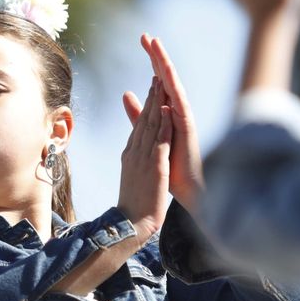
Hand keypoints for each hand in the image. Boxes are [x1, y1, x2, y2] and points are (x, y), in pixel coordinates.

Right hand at [117, 78, 172, 240]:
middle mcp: (134, 152)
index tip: (151, 90)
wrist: (132, 223)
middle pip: (143, 119)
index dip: (145, 105)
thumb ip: (134, 161)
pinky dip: (165, 123)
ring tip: (161, 85)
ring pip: (151, 125)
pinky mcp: (155, 166)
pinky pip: (160, 140)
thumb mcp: (132, 178)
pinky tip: (169, 110)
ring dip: (157, 103)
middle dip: (150, 97)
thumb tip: (134, 153)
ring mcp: (143, 158)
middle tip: (156, 77)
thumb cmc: (134, 205)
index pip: (138, 125)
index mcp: (130, 154)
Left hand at [125, 34, 203, 210]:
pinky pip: (180, 106)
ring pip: (174, 85)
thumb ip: (138, 113)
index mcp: (167, 108)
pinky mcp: (187, 128)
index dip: (151, 58)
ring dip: (165, 66)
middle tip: (148, 36)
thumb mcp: (149, 130)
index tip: (143, 39)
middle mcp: (176, 108)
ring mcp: (183, 117)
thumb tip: (126, 93)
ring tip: (158, 47)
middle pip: (166, 76)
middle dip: (157, 55)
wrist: (184, 186)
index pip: (157, 78)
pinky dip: (173, 92)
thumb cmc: (170, 161)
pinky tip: (166, 79)